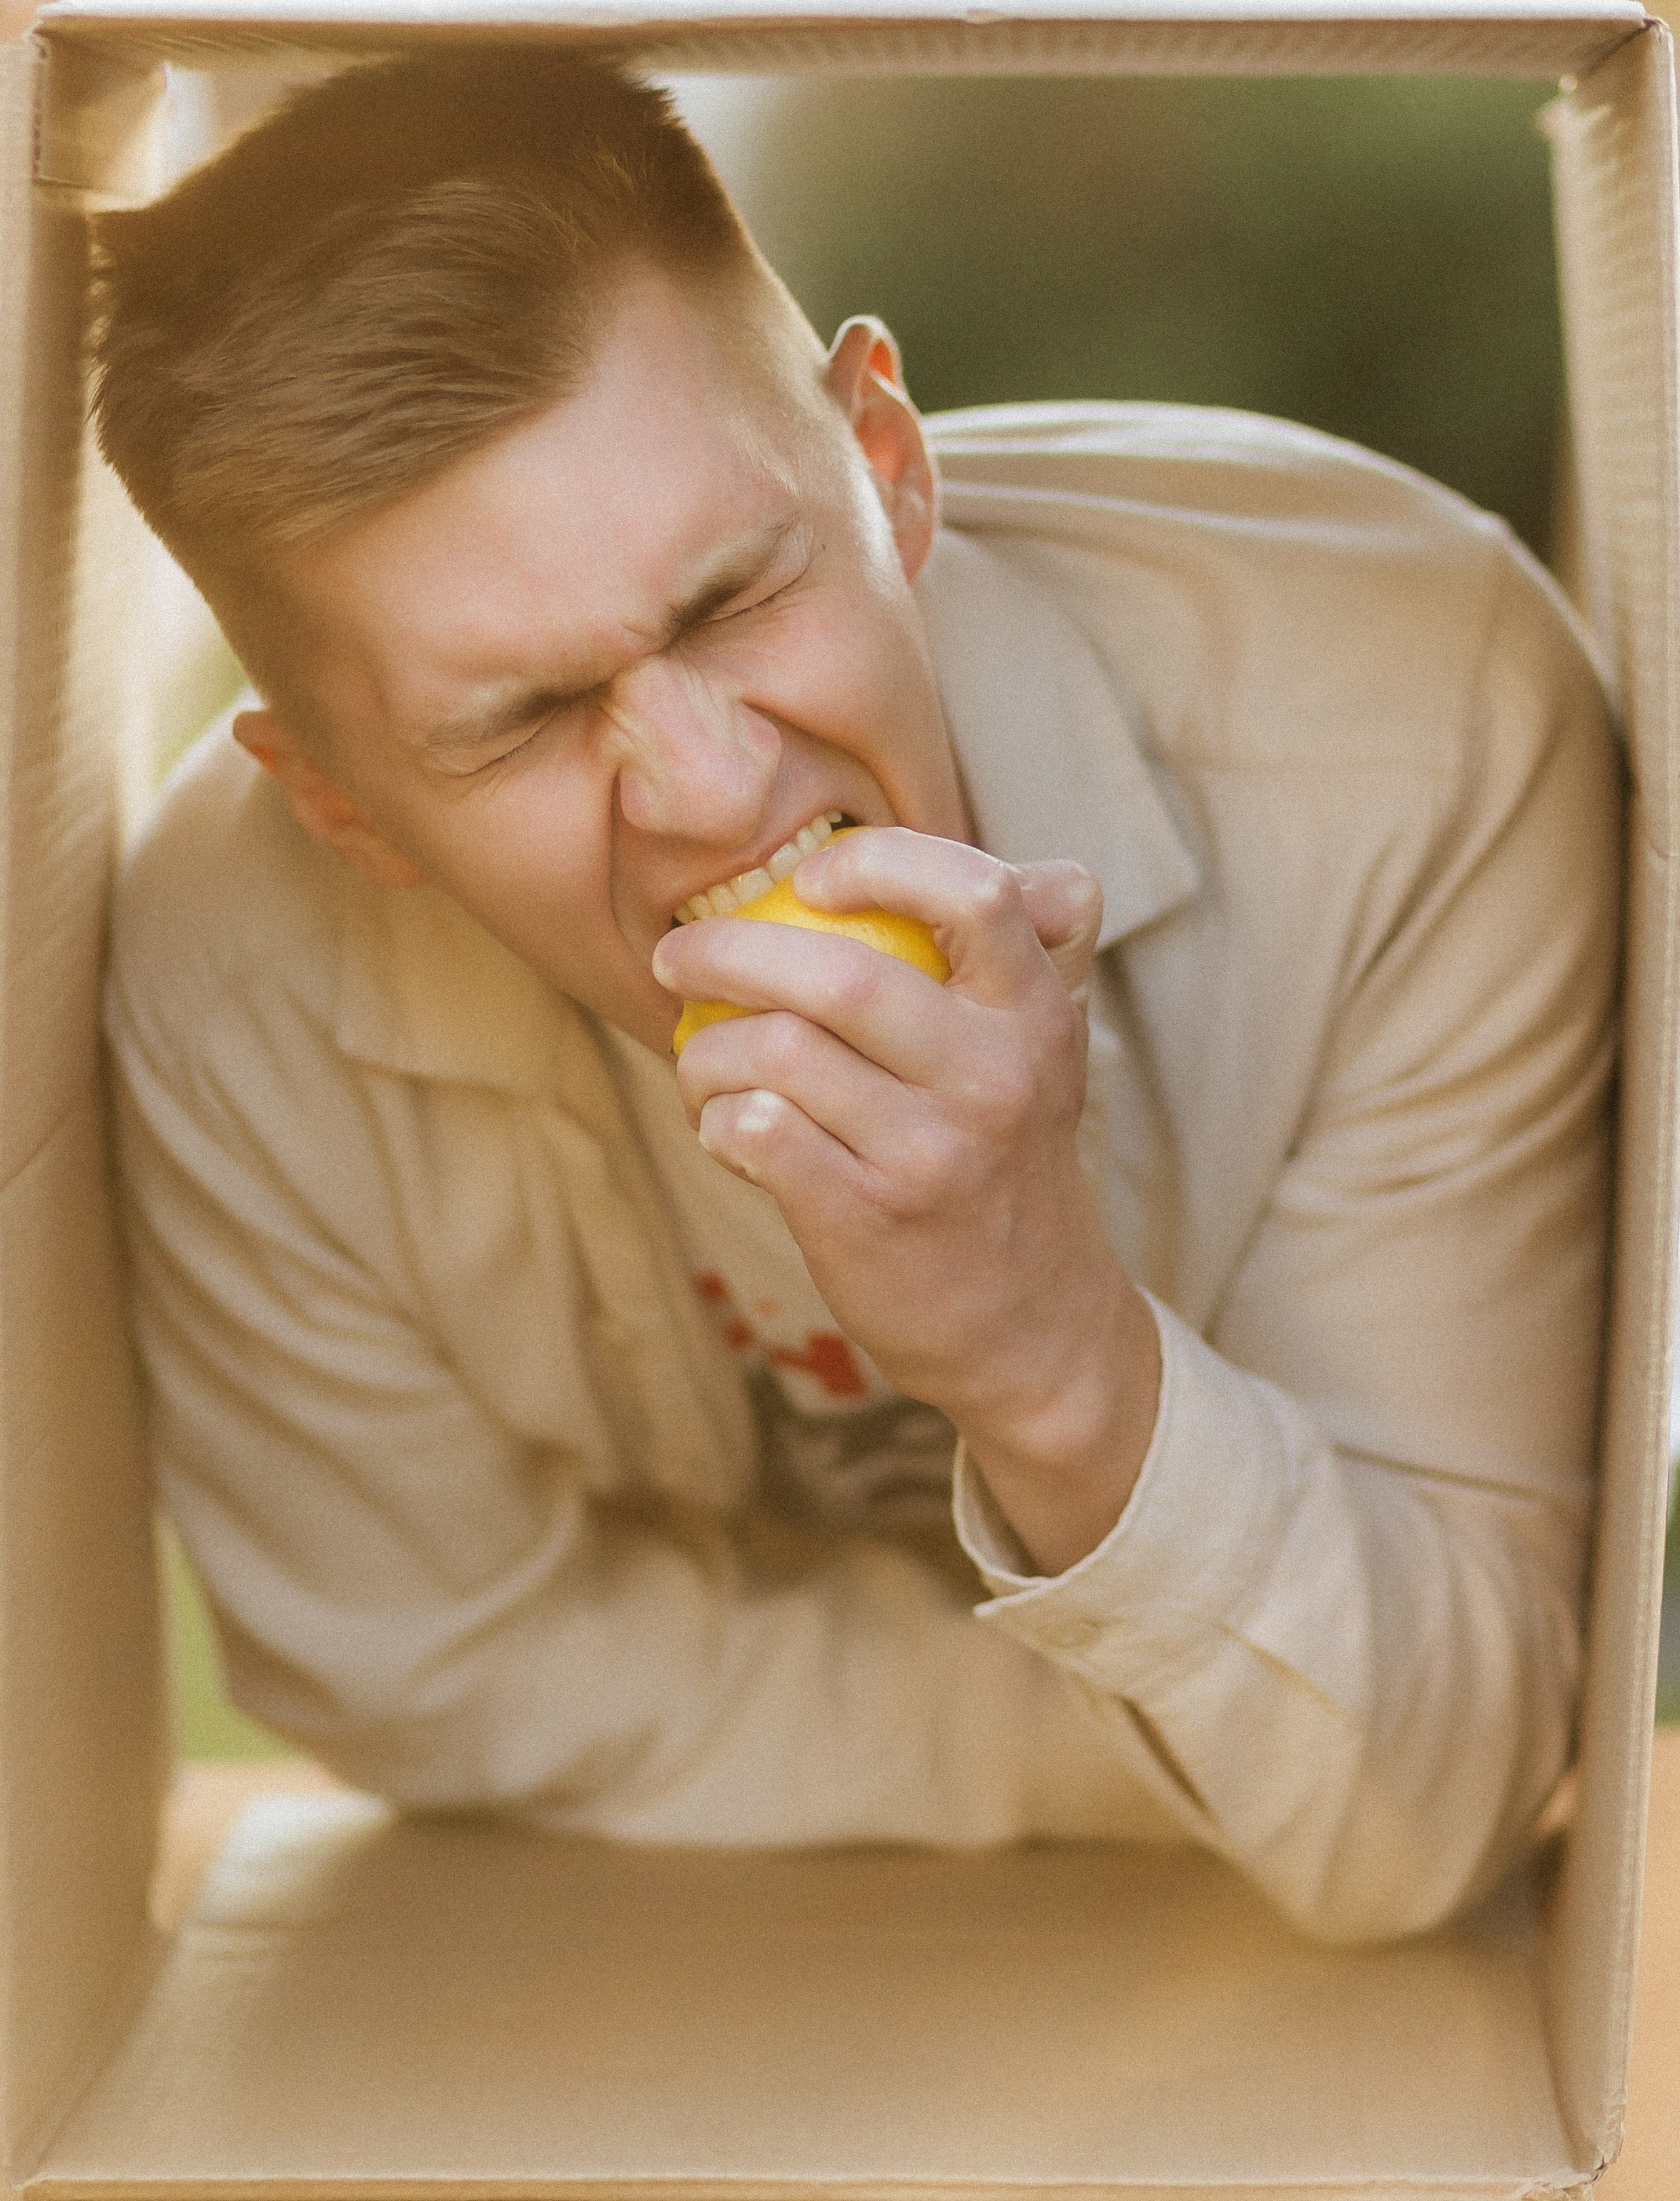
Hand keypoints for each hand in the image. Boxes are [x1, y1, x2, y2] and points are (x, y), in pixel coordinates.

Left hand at [651, 828, 1160, 1572]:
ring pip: (774, 1054)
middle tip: (677, 956)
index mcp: (1036, 1015)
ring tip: (700, 1061)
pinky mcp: (867, 1219)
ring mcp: (931, 1153)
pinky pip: (753, 1133)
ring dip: (705, 1051)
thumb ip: (1025, 952)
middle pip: (838, 973)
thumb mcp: (1047, 1050)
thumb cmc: (1011, 1159)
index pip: (974, 893)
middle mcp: (995, 1077)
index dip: (878, 861)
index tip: (809, 879)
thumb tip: (1002, 867)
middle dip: (724, 951)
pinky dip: (715, 1120)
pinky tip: (725, 1127)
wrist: (1034, 1327)